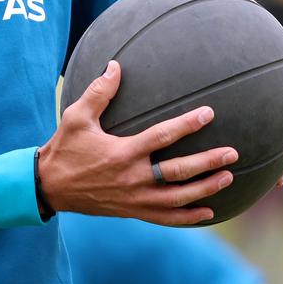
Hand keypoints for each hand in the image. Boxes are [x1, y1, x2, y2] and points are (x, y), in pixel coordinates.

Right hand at [40, 60, 238, 225]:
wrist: (50, 187)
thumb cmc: (65, 147)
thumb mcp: (76, 116)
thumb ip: (99, 92)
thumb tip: (115, 65)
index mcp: (123, 152)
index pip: (162, 136)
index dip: (188, 124)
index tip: (209, 113)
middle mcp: (133, 178)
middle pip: (179, 171)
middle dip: (208, 162)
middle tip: (232, 153)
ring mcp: (135, 198)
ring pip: (178, 198)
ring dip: (205, 189)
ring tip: (228, 178)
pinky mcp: (132, 211)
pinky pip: (165, 218)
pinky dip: (188, 217)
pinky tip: (208, 212)